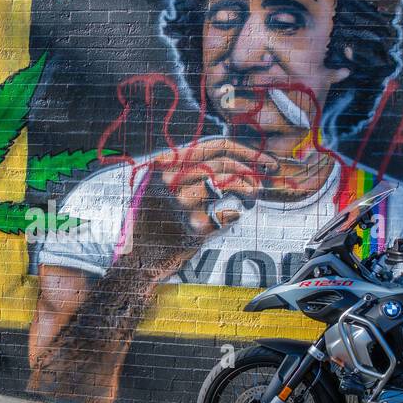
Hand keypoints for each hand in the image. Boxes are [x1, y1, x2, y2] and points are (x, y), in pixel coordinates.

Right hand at [150, 139, 277, 234]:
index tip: (264, 160)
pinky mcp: (194, 227)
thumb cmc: (153, 217)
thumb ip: (188, 167)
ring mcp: (183, 203)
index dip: (245, 151)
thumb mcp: (159, 182)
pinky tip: (228, 218)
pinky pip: (229, 215)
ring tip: (249, 197)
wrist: (137, 256)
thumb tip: (234, 156)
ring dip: (248, 190)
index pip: (214, 146)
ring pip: (231, 184)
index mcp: (164, 163)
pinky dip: (234, 215)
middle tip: (260, 182)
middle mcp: (172, 179)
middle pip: (226, 163)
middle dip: (250, 171)